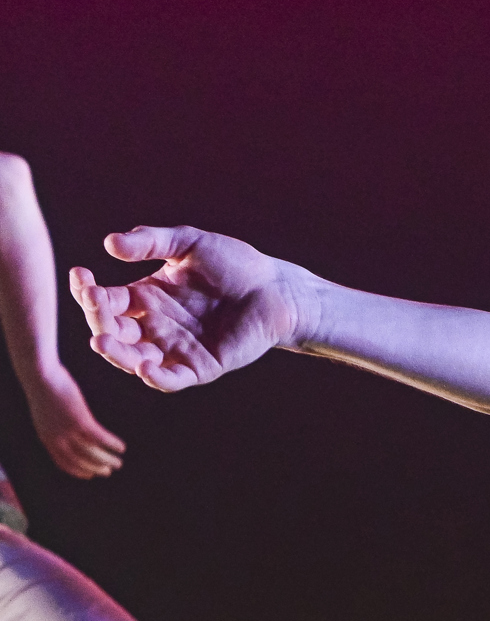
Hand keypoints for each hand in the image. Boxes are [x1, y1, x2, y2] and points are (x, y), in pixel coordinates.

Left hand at [23, 366, 123, 476]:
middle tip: (109, 470)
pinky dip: (112, 444)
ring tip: (119, 462)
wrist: (40, 377)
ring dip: (107, 460)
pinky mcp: (80, 421)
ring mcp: (68, 431)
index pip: (64, 462)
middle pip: (80, 461)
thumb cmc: (43, 390)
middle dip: (96, 468)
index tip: (91, 475)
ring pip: (92, 453)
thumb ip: (53, 426)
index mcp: (47, 438)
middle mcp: (57, 439)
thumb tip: (65, 431)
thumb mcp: (45, 413)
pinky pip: (100, 438)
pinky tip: (121, 447)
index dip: (79, 471)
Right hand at [69, 225, 301, 391]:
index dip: (89, 292)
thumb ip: (151, 242)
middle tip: (96, 302)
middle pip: (114, 331)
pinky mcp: (201, 367)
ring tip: (102, 341)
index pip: (105, 301)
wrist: (276, 289)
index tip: (81, 275)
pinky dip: (156, 377)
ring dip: (116, 354)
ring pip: (134, 359)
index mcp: (146, 298)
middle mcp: (155, 326)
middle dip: (99, 320)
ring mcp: (176, 348)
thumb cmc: (235, 264)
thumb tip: (110, 243)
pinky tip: (144, 366)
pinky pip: (171, 378)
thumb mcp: (188, 244)